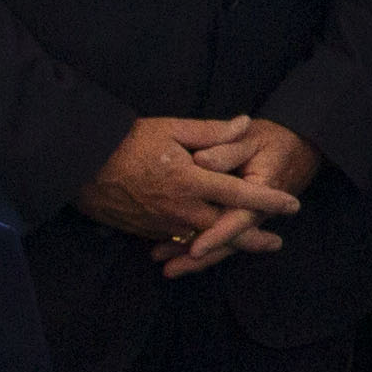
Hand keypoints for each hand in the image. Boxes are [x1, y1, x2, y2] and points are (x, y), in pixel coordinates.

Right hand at [75, 116, 298, 274]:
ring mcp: (162, 224)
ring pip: (201, 239)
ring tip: (248, 246)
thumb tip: (244, 125)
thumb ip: (211, 131)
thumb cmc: (127, 141)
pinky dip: (195, 244)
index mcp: (192, 181)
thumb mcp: (172, 129)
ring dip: (225, 244)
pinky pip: (178, 240)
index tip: (292, 205)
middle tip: (276, 243)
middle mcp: (180, 208)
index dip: (268, 201)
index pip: (239, 194)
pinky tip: (207, 244)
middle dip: (253, 237)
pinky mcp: (146, 230)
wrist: (79, 165)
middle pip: (225, 228)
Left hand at [158, 118, 324, 276]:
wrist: (296, 146)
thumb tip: (200, 161)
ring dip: (195, 258)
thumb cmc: (272, 141)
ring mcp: (247, 217)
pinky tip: (175, 254)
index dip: (217, 235)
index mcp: (262, 191)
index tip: (196, 249)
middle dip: (199, 258)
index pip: (239, 219)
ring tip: (167, 269)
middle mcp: (256, 211)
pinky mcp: (239, 217)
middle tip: (169, 269)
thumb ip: (226, 150)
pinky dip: (199, 245)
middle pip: (228, 241)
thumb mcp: (251, 139)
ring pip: (223, 244)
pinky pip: (221, 236)